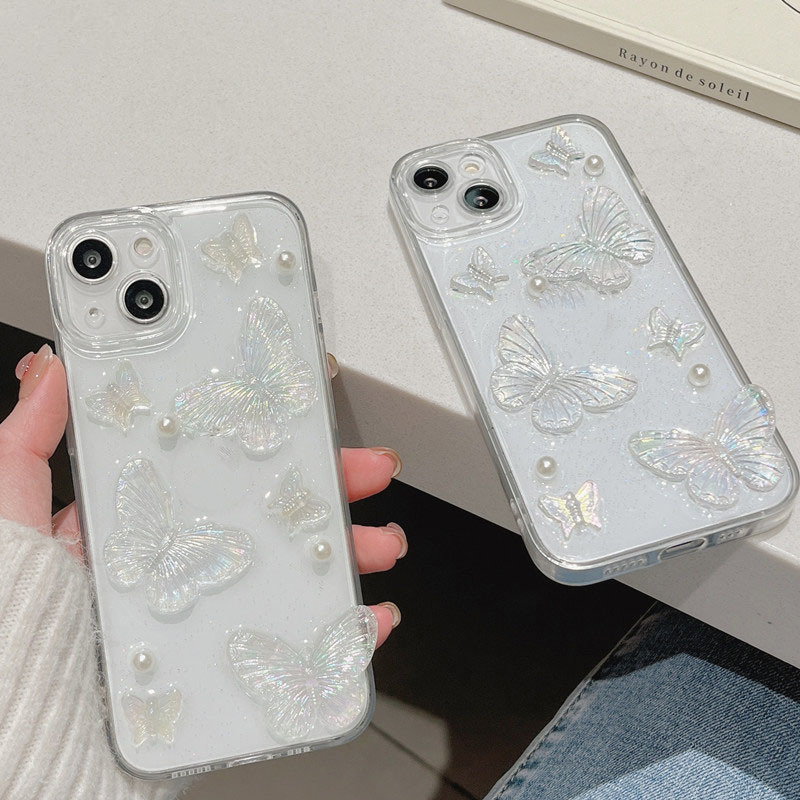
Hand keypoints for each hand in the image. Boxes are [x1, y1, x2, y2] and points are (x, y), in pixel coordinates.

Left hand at [0, 344, 404, 645]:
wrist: (27, 718)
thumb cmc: (15, 610)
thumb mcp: (14, 502)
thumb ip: (31, 438)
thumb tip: (51, 369)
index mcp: (146, 525)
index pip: (222, 472)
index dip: (274, 443)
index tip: (308, 420)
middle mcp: (186, 566)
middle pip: (276, 519)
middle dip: (333, 489)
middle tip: (368, 469)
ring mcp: (214, 615)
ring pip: (299, 576)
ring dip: (351, 553)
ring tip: (380, 542)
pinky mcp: (231, 666)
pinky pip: (301, 648)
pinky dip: (344, 636)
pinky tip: (365, 618)